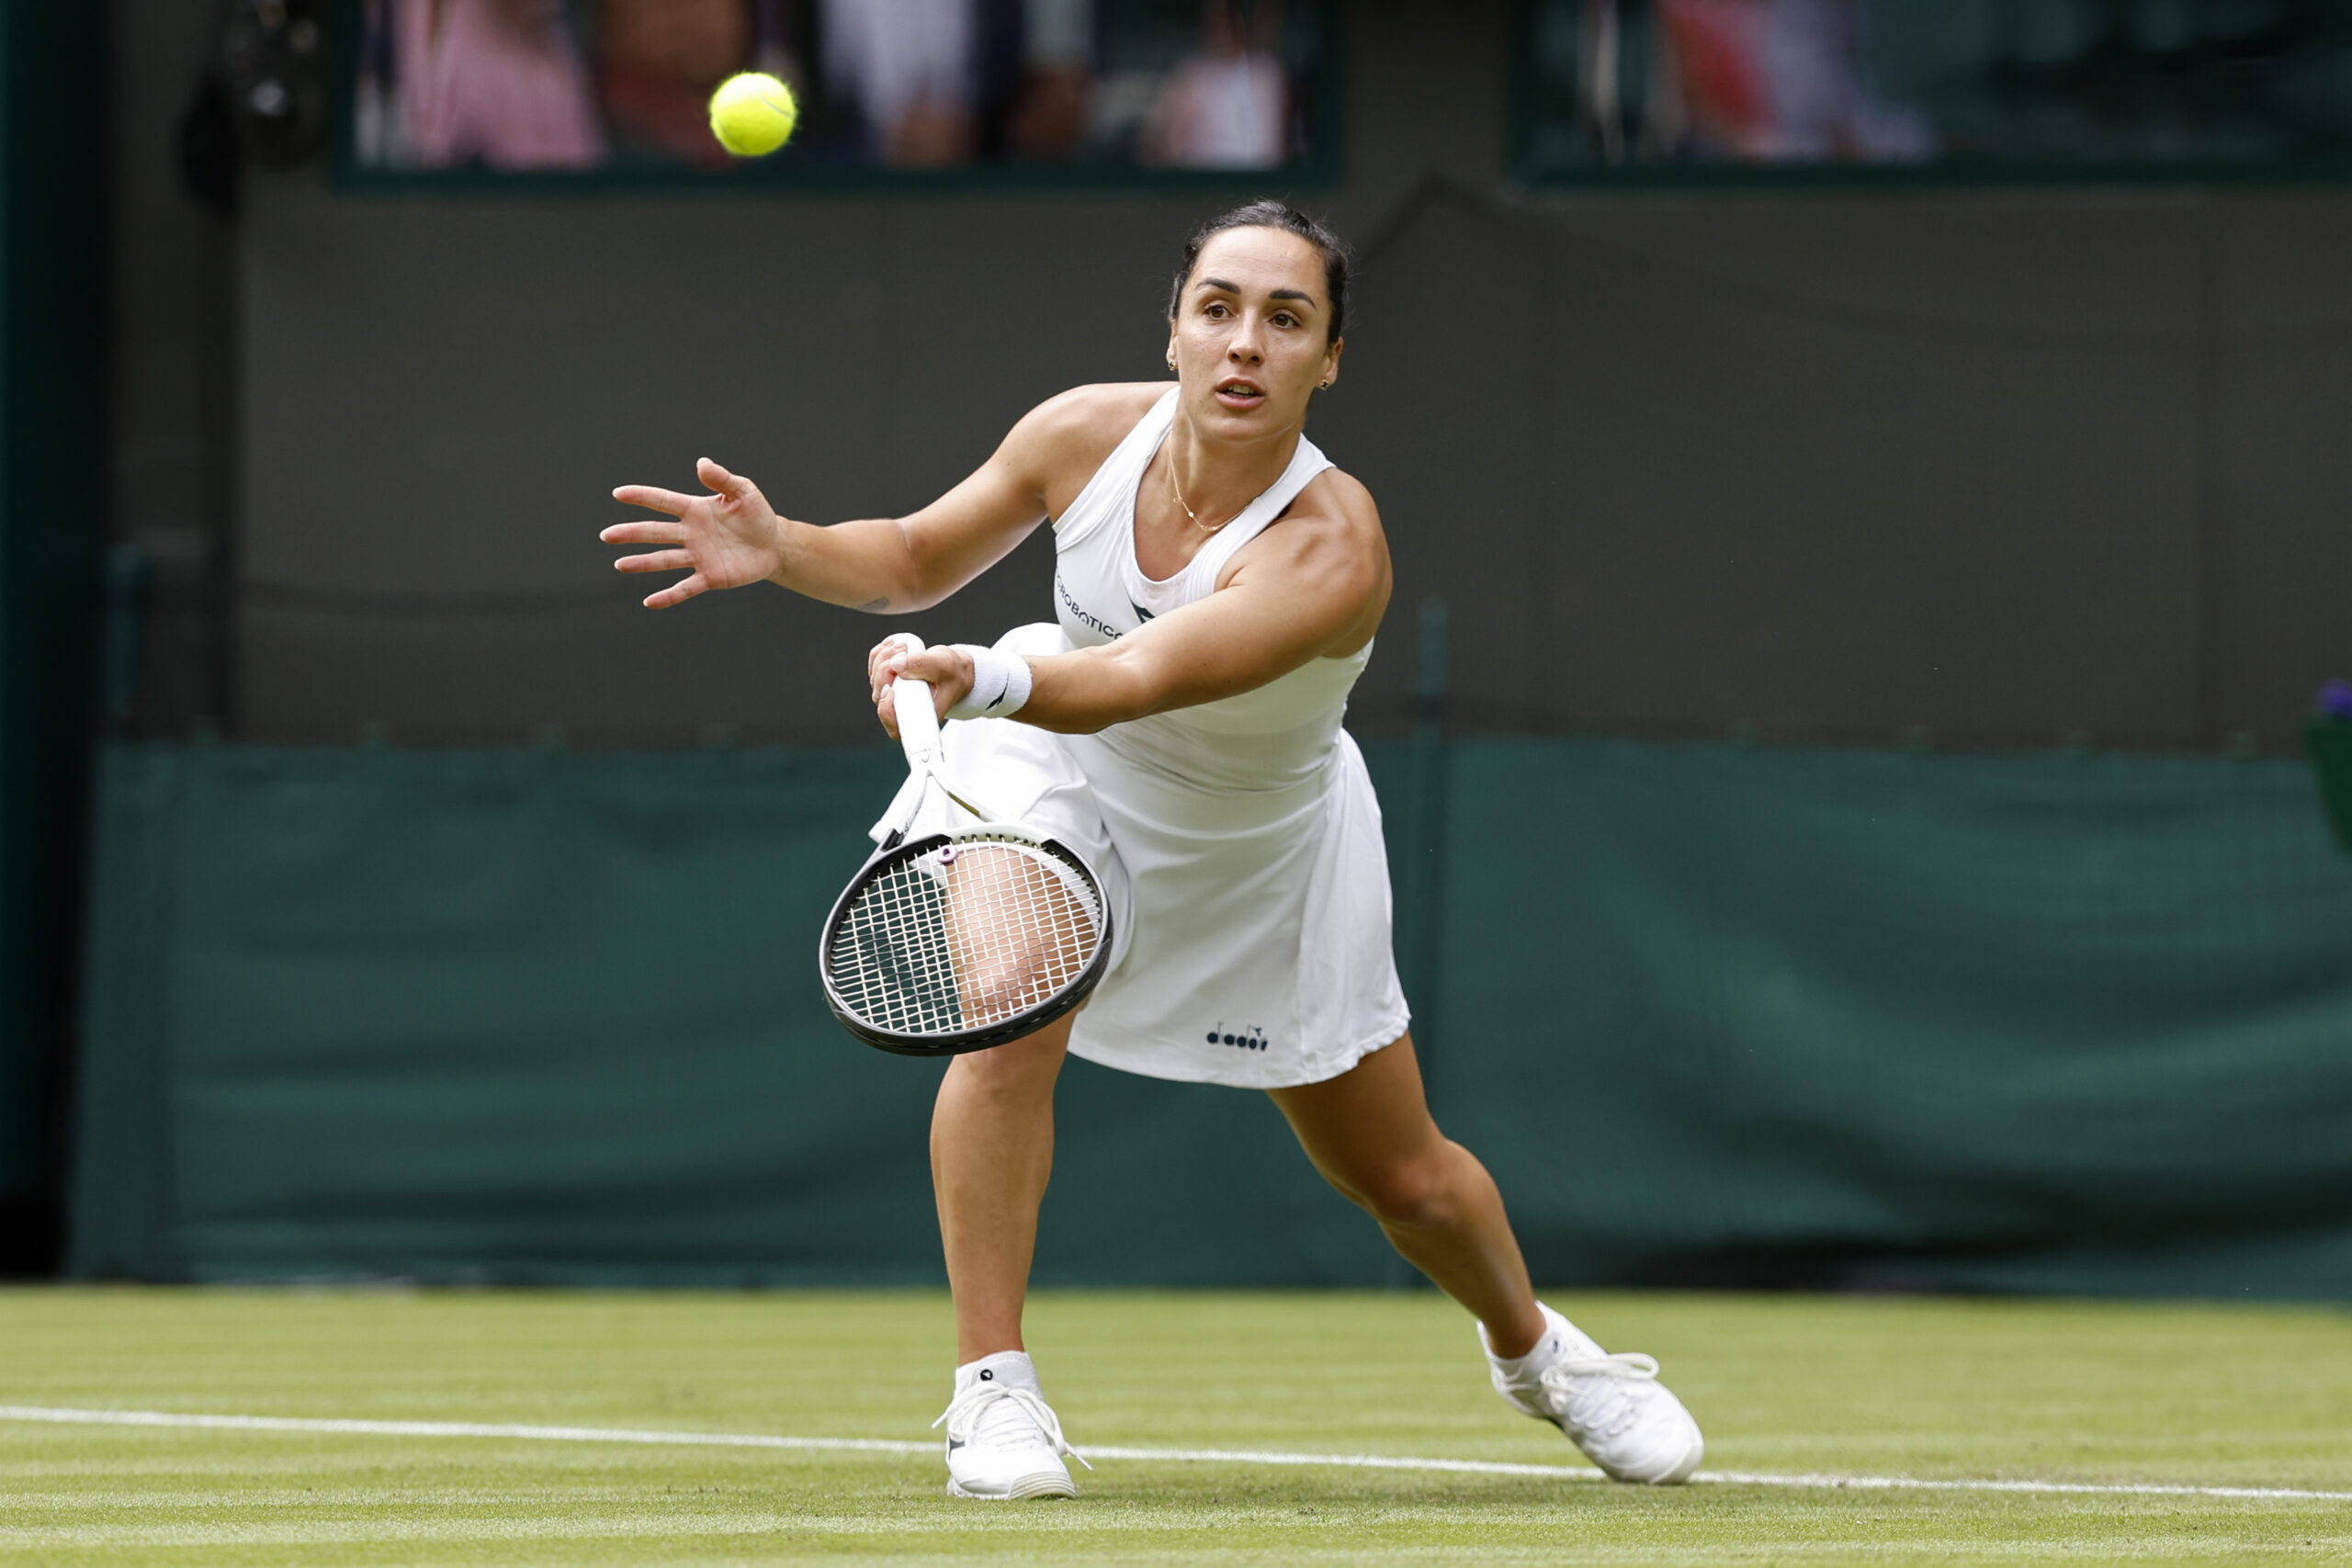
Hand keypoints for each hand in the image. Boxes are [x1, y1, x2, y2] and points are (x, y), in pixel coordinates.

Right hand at [602, 458, 787, 607]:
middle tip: (607, 535)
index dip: (641, 497)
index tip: (618, 494)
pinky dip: (668, 596)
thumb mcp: (743, 492)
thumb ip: (722, 478)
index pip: (662, 502)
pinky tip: (649, 602)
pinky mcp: (709, 577)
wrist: (774, 544)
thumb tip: (702, 463)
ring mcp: (698, 556)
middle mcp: (690, 534)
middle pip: (655, 532)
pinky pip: (685, 588)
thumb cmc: (757, 515)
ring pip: (664, 560)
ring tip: (620, 565)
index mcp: (695, 510)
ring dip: (642, 563)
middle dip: (631, 533)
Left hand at [867, 636, 973, 739]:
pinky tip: (894, 646)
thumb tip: (896, 664)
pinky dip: (880, 653)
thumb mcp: (944, 666)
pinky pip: (874, 667)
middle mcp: (903, 710)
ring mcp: (893, 697)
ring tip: (904, 647)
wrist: (952, 670)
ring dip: (884, 657)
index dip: (886, 710)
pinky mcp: (887, 682)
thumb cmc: (952, 674)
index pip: (895, 726)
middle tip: (903, 652)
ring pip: (875, 678)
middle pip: (879, 696)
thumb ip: (922, 664)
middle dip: (885, 669)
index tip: (890, 689)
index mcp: (919, 716)